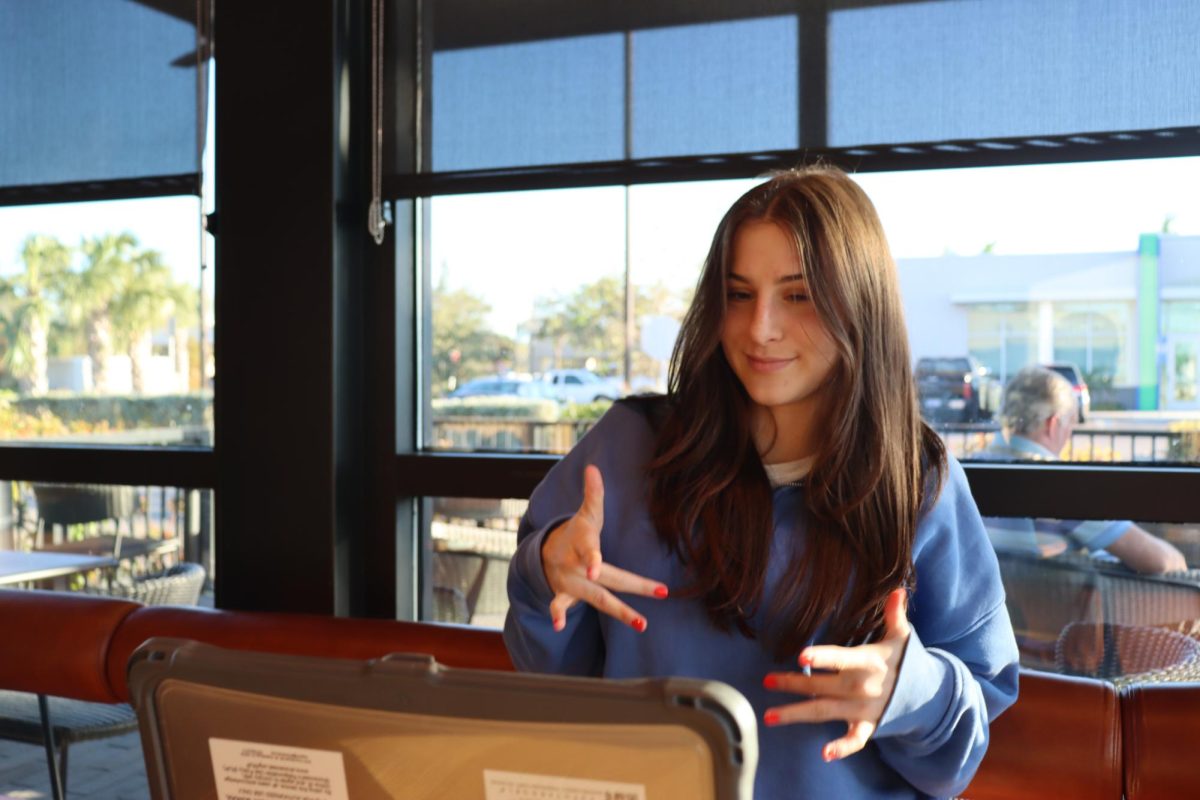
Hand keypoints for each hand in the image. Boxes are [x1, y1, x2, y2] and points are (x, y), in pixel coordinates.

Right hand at [541, 464, 667, 632]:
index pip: (590, 551)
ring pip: (597, 599)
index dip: (593, 559)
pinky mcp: (564, 594)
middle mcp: (577, 565)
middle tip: (660, 592)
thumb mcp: (585, 514)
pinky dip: (556, 614)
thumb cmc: (576, 532)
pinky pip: (560, 605)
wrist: (544, 552)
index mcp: (583, 544)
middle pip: (609, 578)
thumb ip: (592, 493)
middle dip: (633, 585)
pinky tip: (558, 627)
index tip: (595, 568)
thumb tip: (592, 467)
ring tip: (642, 625)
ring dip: (619, 611)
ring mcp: (570, 582)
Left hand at [762, 588, 910, 761]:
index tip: (802, 657)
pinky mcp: (868, 726)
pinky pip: (855, 740)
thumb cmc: (905, 660)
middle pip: (822, 686)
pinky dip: (842, 748)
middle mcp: (862, 687)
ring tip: (769, 717)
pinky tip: (824, 754)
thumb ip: (895, 613)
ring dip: (796, 714)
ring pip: (824, 711)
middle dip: (793, 684)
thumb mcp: (902, 636)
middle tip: (767, 681)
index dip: (823, 658)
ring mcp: (864, 710)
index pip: (842, 658)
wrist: (928, 694)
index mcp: (869, 662)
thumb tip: (897, 588)